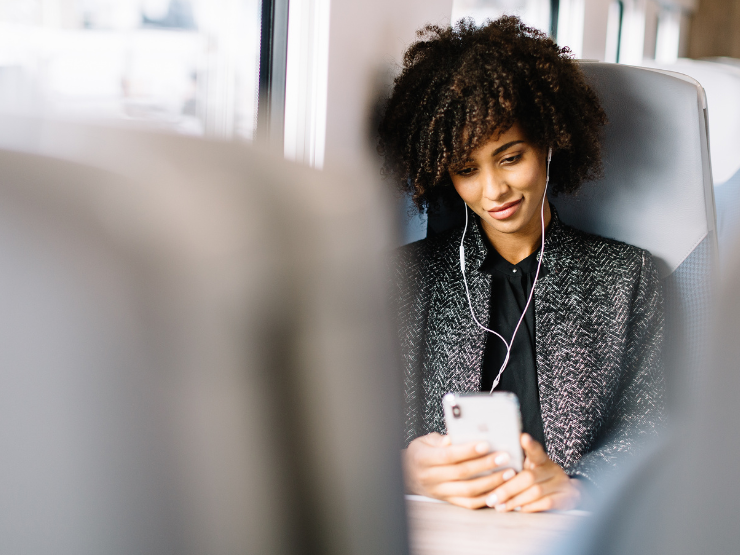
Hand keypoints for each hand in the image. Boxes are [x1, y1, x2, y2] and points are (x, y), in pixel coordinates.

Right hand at [402, 432, 516, 508]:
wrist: (407, 474)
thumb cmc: (419, 454)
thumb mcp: (424, 441)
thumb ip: (439, 440)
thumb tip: (453, 438)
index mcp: (424, 459)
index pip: (448, 455)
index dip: (468, 450)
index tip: (486, 444)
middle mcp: (431, 477)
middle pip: (462, 473)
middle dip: (486, 465)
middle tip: (504, 457)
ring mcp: (440, 491)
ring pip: (468, 490)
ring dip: (491, 482)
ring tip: (508, 473)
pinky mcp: (448, 500)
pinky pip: (469, 503)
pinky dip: (486, 498)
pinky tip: (499, 490)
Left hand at [484, 433, 584, 512]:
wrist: (567, 493)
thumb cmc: (539, 480)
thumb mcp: (529, 470)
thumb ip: (515, 467)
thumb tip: (491, 467)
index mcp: (542, 459)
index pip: (536, 450)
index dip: (530, 445)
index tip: (523, 438)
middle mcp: (553, 469)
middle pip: (529, 476)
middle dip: (507, 489)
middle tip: (492, 498)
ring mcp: (561, 483)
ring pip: (536, 491)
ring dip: (515, 500)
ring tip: (499, 506)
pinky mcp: (566, 498)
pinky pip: (546, 503)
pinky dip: (529, 507)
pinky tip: (518, 509)